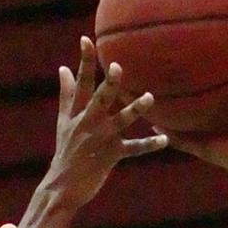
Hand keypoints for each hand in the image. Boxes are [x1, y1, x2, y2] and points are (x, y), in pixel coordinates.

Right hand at [45, 37, 167, 210]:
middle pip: (100, 99)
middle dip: (109, 84)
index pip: (81, 83)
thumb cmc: (66, 151)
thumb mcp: (63, 121)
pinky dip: (149, 145)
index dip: (84, 61)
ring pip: (120, 121)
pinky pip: (134, 149)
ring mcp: (100, 139)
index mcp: (77, 113)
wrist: (62, 187)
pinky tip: (165, 140)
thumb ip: (67, 93)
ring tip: (149, 98)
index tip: (87, 39)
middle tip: (118, 67)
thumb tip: (62, 68)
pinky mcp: (111, 156)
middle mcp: (89, 123)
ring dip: (135, 109)